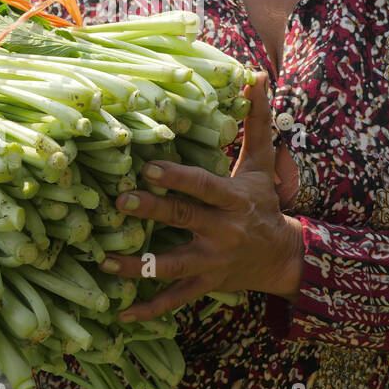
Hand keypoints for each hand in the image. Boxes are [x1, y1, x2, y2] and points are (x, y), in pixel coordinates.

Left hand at [100, 71, 304, 321]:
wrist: (283, 257)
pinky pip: (175, 299)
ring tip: (105, 260)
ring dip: (139, 266)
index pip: (203, 186)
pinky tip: (122, 313)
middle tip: (119, 202)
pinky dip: (150, 309)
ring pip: (172, 266)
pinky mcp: (204, 284)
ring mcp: (212, 262)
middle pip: (184, 220)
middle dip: (152, 212)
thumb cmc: (263, 202)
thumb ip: (256, 121)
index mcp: (232, 200)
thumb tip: (256, 75)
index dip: (177, 178)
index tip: (149, 168)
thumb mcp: (261, 163)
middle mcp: (222, 232)